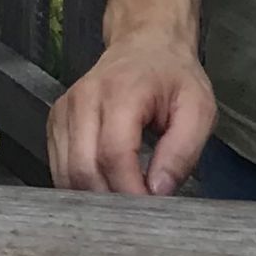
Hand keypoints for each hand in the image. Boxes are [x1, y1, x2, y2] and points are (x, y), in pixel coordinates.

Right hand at [47, 29, 216, 195]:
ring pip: (67, 175)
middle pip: (84, 170)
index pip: (114, 154)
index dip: (130, 191)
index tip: (149, 208)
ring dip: (93, 198)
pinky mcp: (56, 121)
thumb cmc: (173, 77)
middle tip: (136, 212)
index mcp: (122, 91)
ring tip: (123, 201)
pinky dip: (79, 187)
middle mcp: (85, 98)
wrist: (147, 43)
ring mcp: (65, 110)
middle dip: (110, 202)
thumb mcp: (199, 108)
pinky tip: (104, 186)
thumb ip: (183, 150)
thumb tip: (158, 191)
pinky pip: (59, 169)